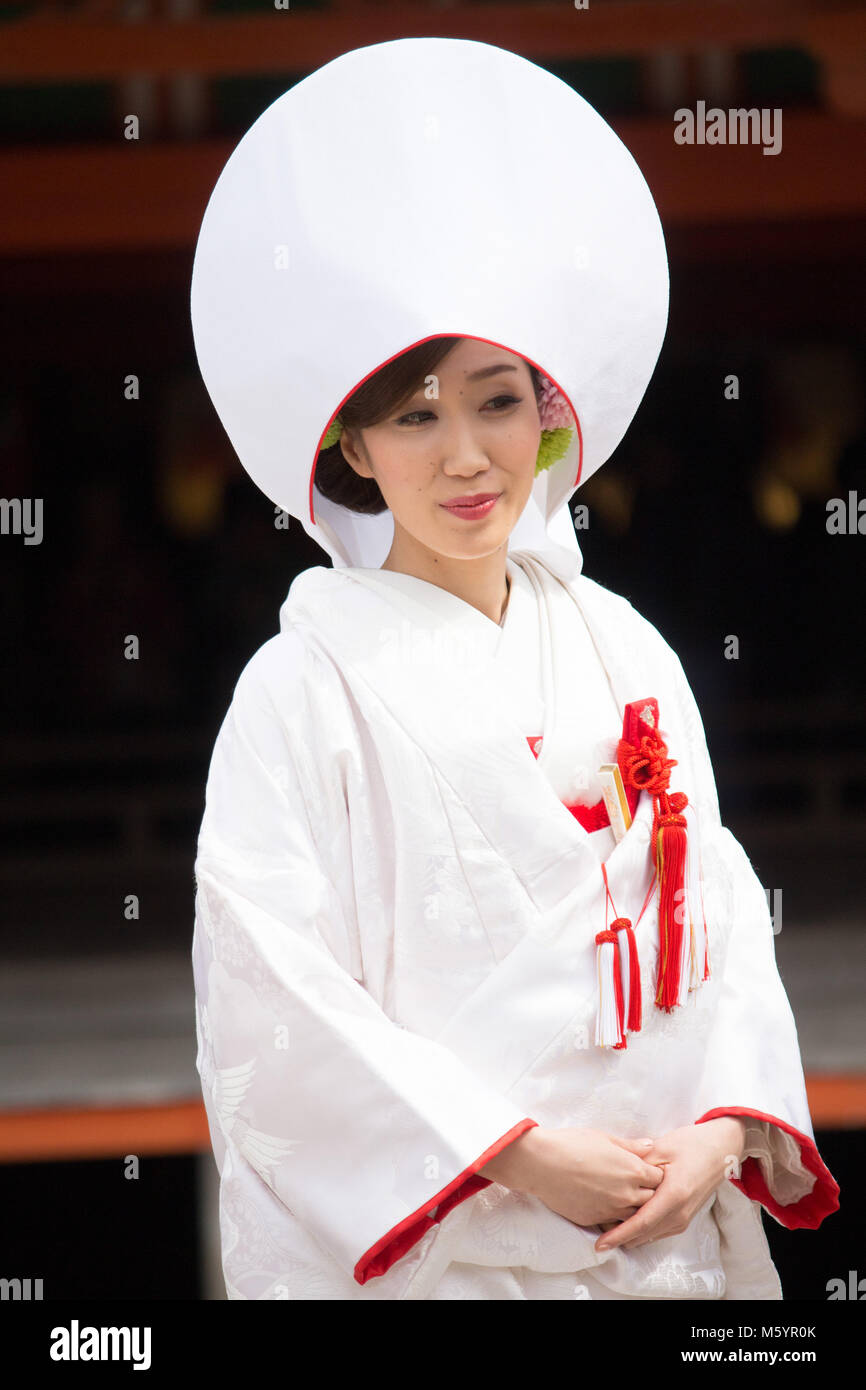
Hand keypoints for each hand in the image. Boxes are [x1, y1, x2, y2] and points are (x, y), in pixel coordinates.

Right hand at [480, 1126, 665, 1227]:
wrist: (542, 1163)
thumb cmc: (572, 1144)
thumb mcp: (604, 1138)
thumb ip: (631, 1146)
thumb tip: (650, 1146)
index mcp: (633, 1170)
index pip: (659, 1178)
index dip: (654, 1173)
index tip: (646, 1170)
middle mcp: (627, 1193)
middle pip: (652, 1200)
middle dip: (648, 1192)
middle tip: (637, 1184)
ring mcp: (611, 1210)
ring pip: (634, 1216)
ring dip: (632, 1208)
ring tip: (622, 1196)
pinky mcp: (595, 1221)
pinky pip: (614, 1223)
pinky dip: (614, 1217)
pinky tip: (605, 1205)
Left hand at [593, 1117, 746, 1252]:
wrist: (721, 1149)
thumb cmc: (692, 1144)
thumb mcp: (661, 1148)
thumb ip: (638, 1164)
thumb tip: (615, 1177)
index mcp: (673, 1196)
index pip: (640, 1223)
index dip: (618, 1235)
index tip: (599, 1244)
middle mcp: (679, 1214)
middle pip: (643, 1234)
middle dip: (619, 1237)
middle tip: (595, 1230)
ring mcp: (683, 1219)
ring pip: (650, 1235)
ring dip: (630, 1234)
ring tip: (606, 1225)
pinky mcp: (684, 1218)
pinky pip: (657, 1231)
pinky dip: (641, 1230)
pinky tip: (627, 1220)